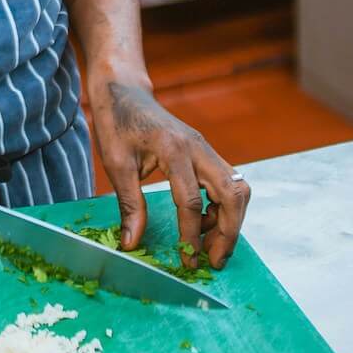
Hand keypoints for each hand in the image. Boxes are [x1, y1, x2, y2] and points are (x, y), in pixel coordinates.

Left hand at [91, 79, 249, 269]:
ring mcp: (206, 148)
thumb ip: (129, 204)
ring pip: (237, 188)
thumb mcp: (116, 163)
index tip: (188, 262)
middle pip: (232, 193)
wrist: (124, 91)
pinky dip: (222, 207)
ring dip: (230, 220)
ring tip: (208, 246)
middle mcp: (198, 148)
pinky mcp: (206, 152)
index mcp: (174, 149)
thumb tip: (132, 244)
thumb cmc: (117, 123)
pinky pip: (227, 183)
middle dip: (229, 231)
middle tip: (214, 261)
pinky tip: (201, 222)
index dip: (191, 236)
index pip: (191, 201)